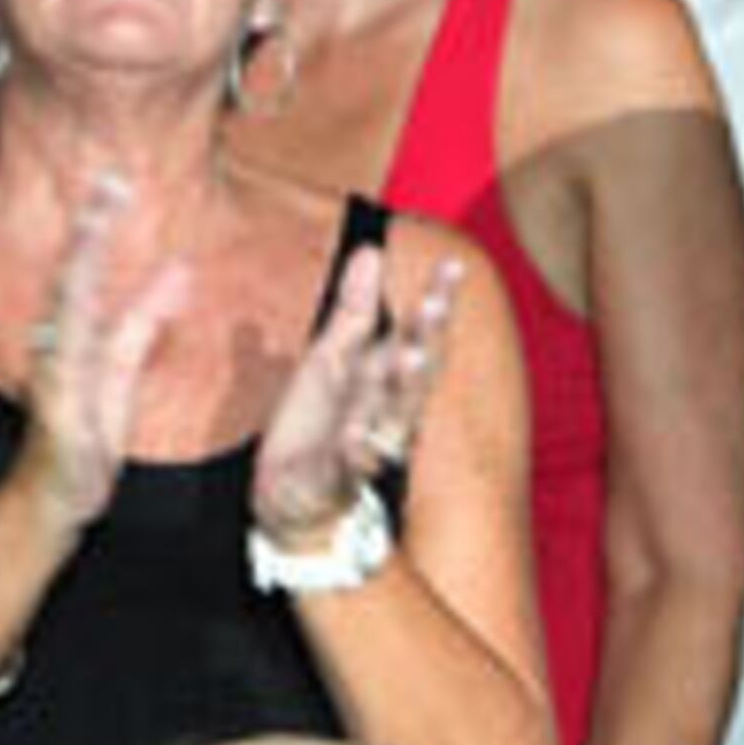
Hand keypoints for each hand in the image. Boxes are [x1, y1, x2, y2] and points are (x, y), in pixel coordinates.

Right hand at [17, 173, 188, 532]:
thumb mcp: (122, 366)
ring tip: (94, 228)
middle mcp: (55, 345)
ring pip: (65, 312)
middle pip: (72, 278)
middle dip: (89, 232)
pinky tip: (82, 306)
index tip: (115, 182)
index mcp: (73, 332)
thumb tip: (180, 269)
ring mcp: (53, 374)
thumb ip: (146, 319)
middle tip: (108, 186)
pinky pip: (68, 367)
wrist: (57, 494)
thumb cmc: (85, 427)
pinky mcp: (57, 408)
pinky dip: (75, 335)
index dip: (99, 225)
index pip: (88, 268)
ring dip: (80, 268)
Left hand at [254, 243, 457, 548]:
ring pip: (391, 416)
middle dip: (427, 339)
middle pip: (415, 373)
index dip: (437, 301)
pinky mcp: (335, 476)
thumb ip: (353, 309)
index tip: (453, 264)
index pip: (419, 336)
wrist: (290, 494)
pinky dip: (355, 450)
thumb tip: (371, 249)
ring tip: (409, 357)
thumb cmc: (319, 420)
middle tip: (436, 304)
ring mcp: (365, 444)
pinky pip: (349, 464)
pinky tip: (356, 434)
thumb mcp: (330, 356)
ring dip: (402, 388)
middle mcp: (385, 409)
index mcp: (384, 377)